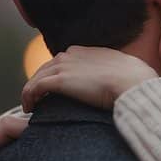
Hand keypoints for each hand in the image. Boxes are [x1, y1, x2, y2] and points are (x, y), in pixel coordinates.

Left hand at [21, 46, 156, 111]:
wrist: (131, 82)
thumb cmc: (132, 79)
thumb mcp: (119, 68)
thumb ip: (110, 70)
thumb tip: (117, 78)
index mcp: (82, 51)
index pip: (59, 62)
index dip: (53, 76)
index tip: (52, 90)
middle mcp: (69, 54)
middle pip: (44, 69)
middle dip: (38, 84)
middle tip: (36, 100)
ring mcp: (63, 66)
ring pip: (36, 78)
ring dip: (30, 93)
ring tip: (30, 107)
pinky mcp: (59, 80)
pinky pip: (34, 88)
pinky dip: (28, 97)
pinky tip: (30, 109)